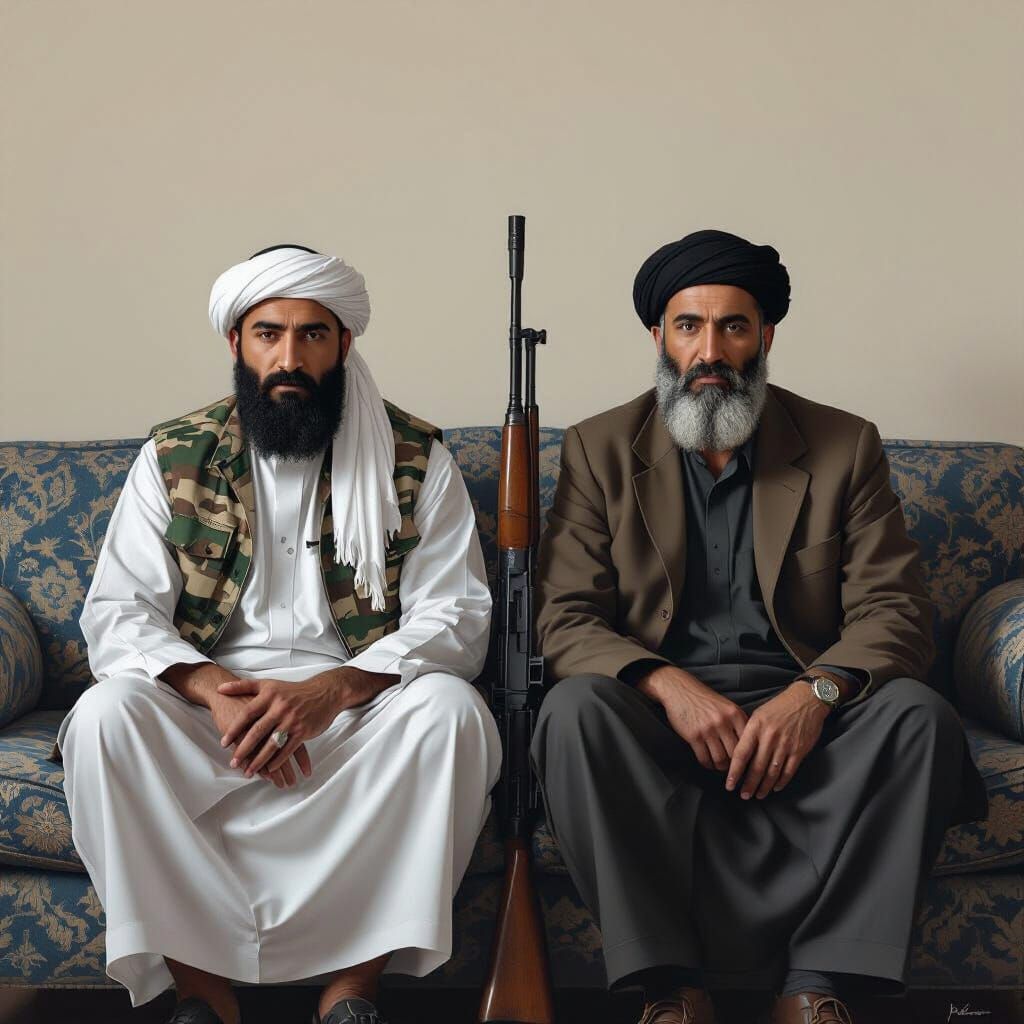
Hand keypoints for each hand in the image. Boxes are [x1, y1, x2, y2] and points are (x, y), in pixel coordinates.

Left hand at [217, 666, 397, 781]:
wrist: (324, 692)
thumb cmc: (292, 690)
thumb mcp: (268, 684)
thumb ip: (244, 686)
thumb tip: (220, 688)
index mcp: (269, 695)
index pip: (247, 714)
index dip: (234, 729)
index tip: (224, 743)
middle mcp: (280, 707)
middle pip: (258, 731)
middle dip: (244, 749)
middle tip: (233, 763)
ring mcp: (292, 720)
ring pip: (272, 744)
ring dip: (259, 761)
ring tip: (249, 772)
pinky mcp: (303, 731)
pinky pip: (288, 750)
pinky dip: (278, 761)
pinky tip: (270, 770)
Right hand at [639, 665, 747, 771]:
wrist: (679, 689)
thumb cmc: (704, 700)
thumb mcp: (726, 706)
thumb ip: (737, 723)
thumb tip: (747, 748)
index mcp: (735, 714)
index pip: (748, 742)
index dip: (748, 756)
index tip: (746, 763)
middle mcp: (723, 722)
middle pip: (735, 754)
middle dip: (734, 765)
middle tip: (732, 768)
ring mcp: (708, 729)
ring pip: (720, 760)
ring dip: (720, 767)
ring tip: (719, 765)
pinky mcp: (694, 736)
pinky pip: (704, 758)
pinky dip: (707, 764)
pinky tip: (708, 762)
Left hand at [726, 680, 829, 799]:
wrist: (806, 700)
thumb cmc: (779, 706)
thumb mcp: (758, 714)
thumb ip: (749, 733)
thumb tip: (739, 754)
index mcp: (756, 727)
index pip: (741, 754)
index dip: (734, 772)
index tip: (729, 784)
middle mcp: (769, 737)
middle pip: (756, 767)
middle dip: (748, 784)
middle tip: (743, 795)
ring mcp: (785, 745)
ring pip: (772, 772)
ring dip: (764, 786)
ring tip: (758, 795)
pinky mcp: (799, 750)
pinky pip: (788, 771)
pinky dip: (781, 781)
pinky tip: (775, 787)